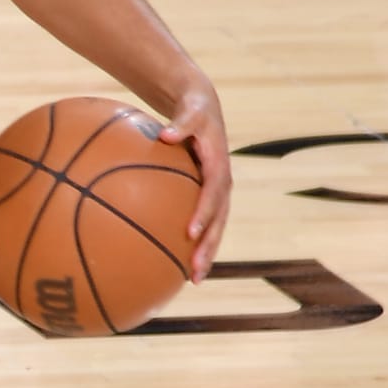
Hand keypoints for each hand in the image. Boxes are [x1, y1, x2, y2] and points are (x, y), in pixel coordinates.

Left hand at [160, 78, 231, 280]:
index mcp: (218, 165)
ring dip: (206, 253)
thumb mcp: (189, 110)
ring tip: (194, 278)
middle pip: (219, 221)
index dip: (204, 213)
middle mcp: (222, 184)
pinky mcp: (207, 196)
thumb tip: (166, 135)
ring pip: (215, 228)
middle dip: (209, 246)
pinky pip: (203, 222)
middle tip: (196, 270)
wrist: (203, 108)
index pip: (213, 194)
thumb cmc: (192, 109)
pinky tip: (177, 261)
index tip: (190, 232)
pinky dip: (194, 242)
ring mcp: (216, 192)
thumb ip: (180, 123)